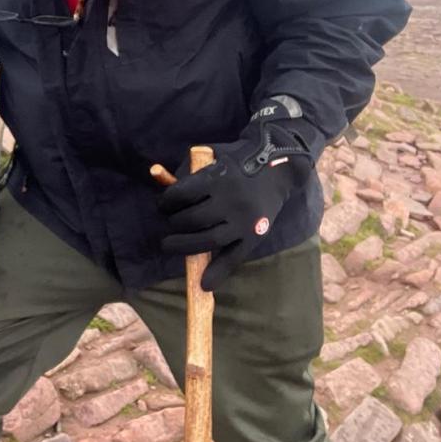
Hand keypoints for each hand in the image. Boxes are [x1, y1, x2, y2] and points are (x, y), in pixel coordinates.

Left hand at [159, 96, 319, 289]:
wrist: (278, 171)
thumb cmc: (237, 162)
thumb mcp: (212, 157)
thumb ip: (188, 173)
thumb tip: (164, 190)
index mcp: (217, 178)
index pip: (182, 195)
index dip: (167, 202)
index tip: (163, 206)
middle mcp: (231, 201)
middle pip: (193, 219)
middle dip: (174, 224)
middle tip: (169, 225)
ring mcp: (244, 221)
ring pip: (209, 240)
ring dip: (184, 246)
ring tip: (170, 244)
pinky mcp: (255, 236)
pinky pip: (234, 257)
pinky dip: (218, 272)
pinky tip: (204, 284)